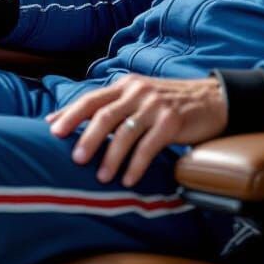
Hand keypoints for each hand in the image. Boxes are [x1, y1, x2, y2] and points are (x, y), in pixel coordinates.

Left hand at [46, 74, 227, 187]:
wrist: (211, 99)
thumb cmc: (168, 103)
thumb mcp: (139, 97)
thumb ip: (112, 106)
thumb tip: (73, 121)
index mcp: (125, 85)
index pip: (91, 98)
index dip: (70, 113)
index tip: (52, 130)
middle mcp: (138, 91)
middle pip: (104, 114)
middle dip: (86, 137)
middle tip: (75, 158)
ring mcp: (155, 105)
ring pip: (125, 132)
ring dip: (111, 156)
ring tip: (101, 177)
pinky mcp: (172, 121)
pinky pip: (149, 146)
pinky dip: (136, 164)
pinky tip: (128, 178)